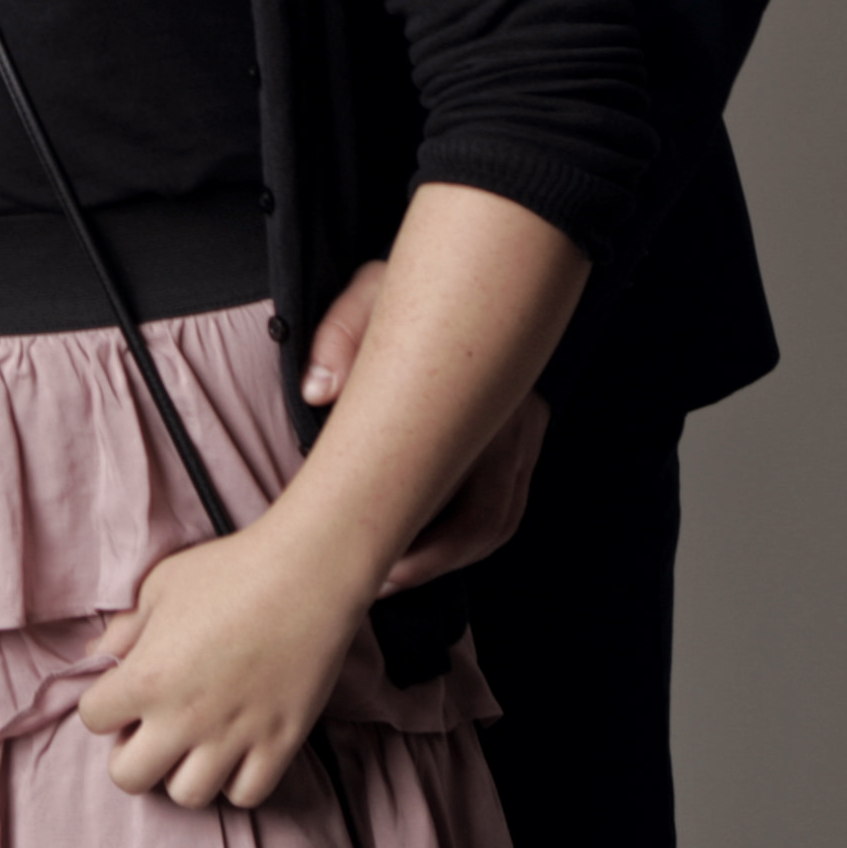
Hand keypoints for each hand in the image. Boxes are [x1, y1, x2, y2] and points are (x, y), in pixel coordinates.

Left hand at [76, 520, 367, 812]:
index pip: (93, 719)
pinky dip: (236, 779)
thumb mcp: (159, 587)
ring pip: (187, 795)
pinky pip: (246, 794)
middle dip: (131, 754)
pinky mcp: (279, 744)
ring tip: (194, 741)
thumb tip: (98, 657)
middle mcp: (185, 718)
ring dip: (182, 771)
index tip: (123, 691)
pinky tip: (236, 748)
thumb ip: (123, 630)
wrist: (307, 574)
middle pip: (128, 777)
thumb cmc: (229, 571)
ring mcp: (234, 737)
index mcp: (147, 677)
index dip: (104, 704)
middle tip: (150, 727)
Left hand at [299, 255, 549, 589]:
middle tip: (377, 580)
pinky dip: (470, 535)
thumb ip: (342, 335)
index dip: (413, 540)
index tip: (371, 563)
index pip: (454, 489)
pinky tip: (426, 543)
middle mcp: (515, 416)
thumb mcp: (375, 292)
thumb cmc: (418, 288)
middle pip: (485, 522)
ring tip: (395, 571)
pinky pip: (508, 503)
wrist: (480, 267)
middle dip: (430, 562)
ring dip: (451, 556)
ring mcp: (528, 427)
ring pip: (501, 520)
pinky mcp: (529, 433)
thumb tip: (317, 391)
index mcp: (481, 392)